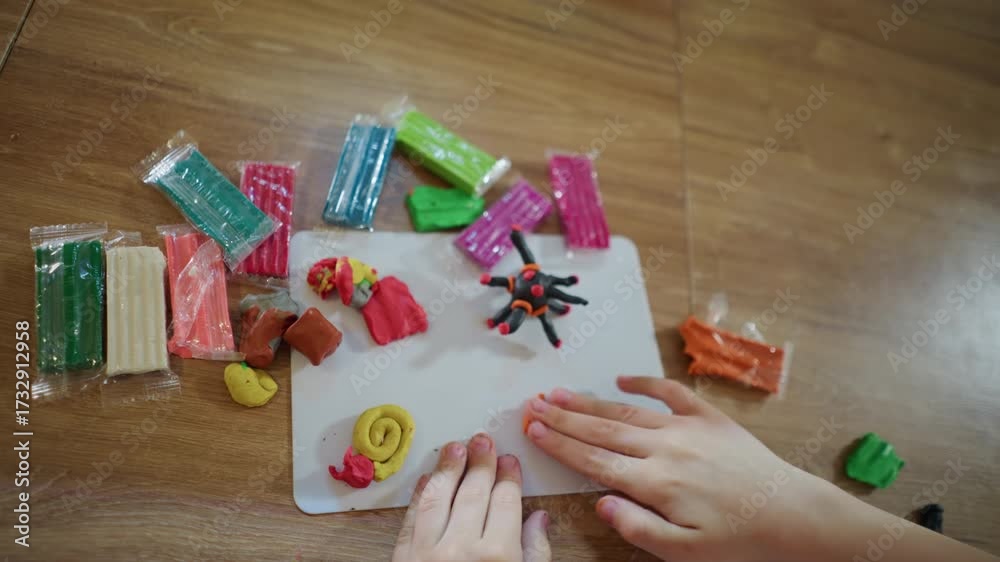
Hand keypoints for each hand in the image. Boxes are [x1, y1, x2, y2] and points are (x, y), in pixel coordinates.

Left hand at [392, 434, 550, 561]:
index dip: (508, 478)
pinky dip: (420, 496)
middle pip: (473, 494)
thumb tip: (539, 518)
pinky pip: (411, 521)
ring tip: (456, 448)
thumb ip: (536, 553)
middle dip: (480, 463)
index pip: (505, 502)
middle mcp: (461, 550)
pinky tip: (428, 479)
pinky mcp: (403, 560)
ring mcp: (427, 554)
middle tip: (482, 441)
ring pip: (439, 499)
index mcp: (498, 556)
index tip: (509, 462)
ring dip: (447, 470)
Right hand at [524, 376, 833, 561]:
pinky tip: (623, 378)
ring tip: (559, 393)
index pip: (595, 460)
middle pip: (602, 430)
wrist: (792, 515)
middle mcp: (665, 449)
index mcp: (655, 483)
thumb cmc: (738, 541)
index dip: (560, 444)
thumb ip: (638, 527)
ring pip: (627, 411)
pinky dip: (646, 382)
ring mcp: (687, 428)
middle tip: (532, 404)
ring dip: (590, 401)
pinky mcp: (710, 417)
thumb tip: (599, 502)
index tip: (533, 429)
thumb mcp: (685, 550)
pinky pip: (671, 392)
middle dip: (563, 417)